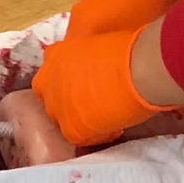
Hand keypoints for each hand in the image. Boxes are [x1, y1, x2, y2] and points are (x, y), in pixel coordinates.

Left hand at [30, 28, 173, 146]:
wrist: (136, 69)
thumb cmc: (124, 49)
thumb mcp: (94, 44)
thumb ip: (84, 58)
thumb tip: (95, 68)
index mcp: (54, 55)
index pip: (51, 75)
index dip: (67, 82)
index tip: (85, 85)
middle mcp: (47, 81)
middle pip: (52, 99)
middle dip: (68, 102)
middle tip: (92, 103)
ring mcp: (57, 107)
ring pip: (63, 120)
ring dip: (81, 119)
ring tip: (106, 116)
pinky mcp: (71, 128)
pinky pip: (81, 138)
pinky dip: (99, 135)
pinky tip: (116, 126)